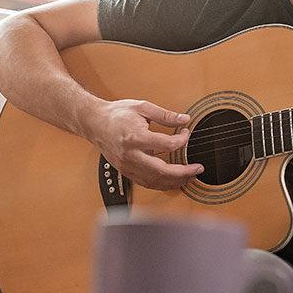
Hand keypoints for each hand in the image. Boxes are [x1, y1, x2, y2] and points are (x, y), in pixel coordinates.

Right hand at [83, 99, 203, 189]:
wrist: (94, 123)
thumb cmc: (117, 114)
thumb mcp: (142, 107)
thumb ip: (165, 115)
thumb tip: (185, 119)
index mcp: (135, 137)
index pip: (166, 144)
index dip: (182, 140)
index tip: (186, 134)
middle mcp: (130, 155)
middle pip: (161, 170)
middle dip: (183, 172)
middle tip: (198, 169)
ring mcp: (127, 166)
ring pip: (154, 181)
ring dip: (175, 182)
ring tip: (190, 177)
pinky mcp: (126, 171)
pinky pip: (146, 183)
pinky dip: (162, 185)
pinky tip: (174, 181)